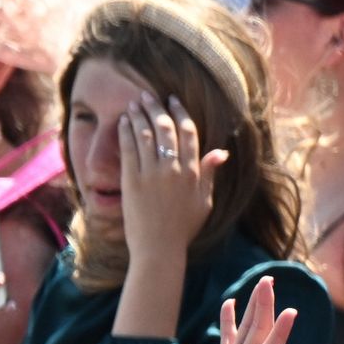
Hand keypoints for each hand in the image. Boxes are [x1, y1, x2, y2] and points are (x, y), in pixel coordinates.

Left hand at [116, 95, 227, 264]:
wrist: (159, 247)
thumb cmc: (183, 227)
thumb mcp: (204, 200)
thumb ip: (209, 173)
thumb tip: (221, 151)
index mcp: (194, 171)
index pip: (188, 132)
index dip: (180, 113)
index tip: (172, 100)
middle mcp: (174, 168)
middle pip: (165, 128)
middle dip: (156, 108)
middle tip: (148, 95)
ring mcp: (152, 174)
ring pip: (146, 135)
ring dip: (139, 116)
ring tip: (133, 103)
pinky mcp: (132, 181)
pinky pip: (129, 150)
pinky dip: (126, 133)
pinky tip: (122, 122)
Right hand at [211, 273, 297, 343]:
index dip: (280, 332)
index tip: (293, 311)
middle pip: (259, 330)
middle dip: (265, 305)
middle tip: (269, 279)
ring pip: (248, 329)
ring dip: (255, 305)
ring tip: (262, 282)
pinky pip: (229, 337)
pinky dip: (230, 319)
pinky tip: (230, 303)